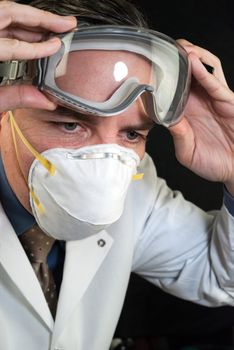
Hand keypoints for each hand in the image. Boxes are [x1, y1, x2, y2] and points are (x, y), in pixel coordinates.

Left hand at [0, 1, 75, 111]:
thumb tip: (44, 101)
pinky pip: (3, 24)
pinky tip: (37, 36)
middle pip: (9, 12)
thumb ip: (14, 98)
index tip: (57, 46)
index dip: (37, 46)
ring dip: (34, 22)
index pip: (11, 44)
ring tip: (57, 29)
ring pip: (7, 14)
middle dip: (42, 18)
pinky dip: (21, 28)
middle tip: (67, 24)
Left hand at [169, 39, 233, 193]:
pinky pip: (215, 82)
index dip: (163, 76)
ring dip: (191, 55)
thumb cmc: (212, 162)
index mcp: (187, 112)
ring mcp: (214, 99)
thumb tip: (162, 116)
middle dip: (176, 58)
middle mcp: (200, 102)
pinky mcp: (227, 101)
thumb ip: (177, 133)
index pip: (173, 88)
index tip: (148, 68)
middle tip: (162, 49)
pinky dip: (203, 71)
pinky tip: (193, 61)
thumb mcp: (186, 150)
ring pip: (204, 68)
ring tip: (178, 47)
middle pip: (188, 71)